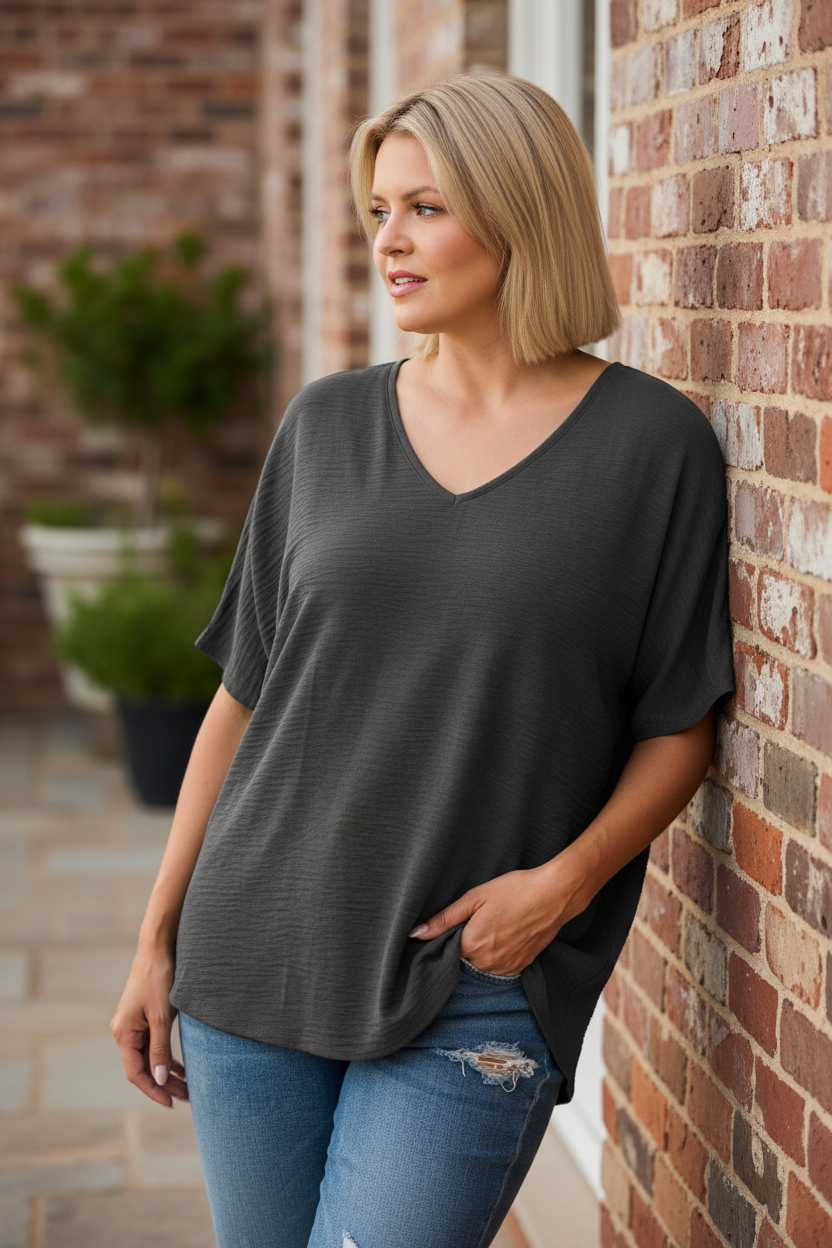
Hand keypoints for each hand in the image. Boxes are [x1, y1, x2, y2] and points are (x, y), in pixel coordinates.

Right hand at [110, 947, 188, 1107]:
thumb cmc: (158, 979)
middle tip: (188, 1098)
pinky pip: (154, 1045)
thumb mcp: (161, 1016)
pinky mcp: (145, 1018)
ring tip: (188, 1088)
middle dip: (164, 1084)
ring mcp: (134, 1025)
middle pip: (144, 1067)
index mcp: (124, 1033)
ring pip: (150, 1057)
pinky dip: (167, 1057)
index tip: (172, 1103)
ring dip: (167, 1073)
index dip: (154, 1090)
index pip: (136, 1072)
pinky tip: (181, 1068)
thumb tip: (161, 1080)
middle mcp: (125, 1032)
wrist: (158, 948)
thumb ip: (160, 1049)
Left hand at [408, 861, 579, 976]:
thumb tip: (416, 934)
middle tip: (479, 921)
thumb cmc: (515, 890)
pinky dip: (497, 956)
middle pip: (464, 960)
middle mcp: (488, 962)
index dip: (449, 937)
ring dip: (482, 952)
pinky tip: (505, 935)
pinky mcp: (521, 966)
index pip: (447, 951)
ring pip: (482, 965)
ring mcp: (506, 967)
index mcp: (472, 945)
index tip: (458, 924)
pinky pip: (500, 968)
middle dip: (466, 944)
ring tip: (494, 926)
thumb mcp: (475, 897)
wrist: (554, 894)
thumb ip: (444, 918)